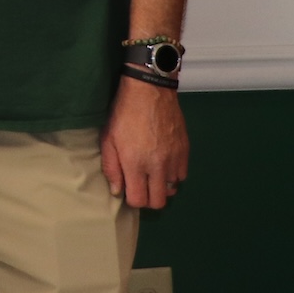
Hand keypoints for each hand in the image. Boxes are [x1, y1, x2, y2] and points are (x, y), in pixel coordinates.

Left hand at [100, 74, 188, 208]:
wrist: (149, 91)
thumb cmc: (123, 114)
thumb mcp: (108, 139)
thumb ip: (111, 168)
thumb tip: (117, 191)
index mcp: (135, 163)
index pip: (139, 200)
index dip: (132, 200)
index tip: (128, 190)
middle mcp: (158, 166)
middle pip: (159, 201)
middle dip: (148, 199)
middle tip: (140, 186)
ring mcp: (174, 159)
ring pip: (172, 189)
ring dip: (161, 186)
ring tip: (151, 173)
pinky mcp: (185, 150)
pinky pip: (182, 175)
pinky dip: (173, 175)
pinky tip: (163, 164)